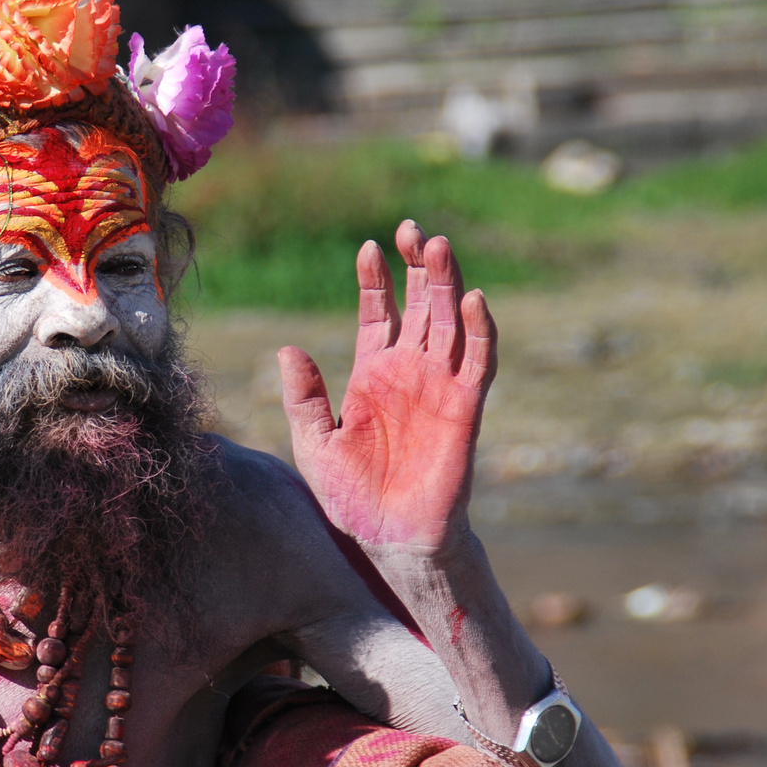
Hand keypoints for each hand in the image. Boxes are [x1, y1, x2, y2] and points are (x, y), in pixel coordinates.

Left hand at [278, 221, 495, 557]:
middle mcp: (410, 370)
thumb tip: (287, 348)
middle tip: (412, 230)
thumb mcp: (314, 442)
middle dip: (418, 265)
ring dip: (448, 283)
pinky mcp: (465, 407)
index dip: (376, 279)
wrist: (388, 537)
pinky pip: (478, 361)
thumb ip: (304, 396)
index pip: (379, 310)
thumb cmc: (350, 495)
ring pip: (450, 321)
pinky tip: (472, 297)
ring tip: (438, 246)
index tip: (369, 247)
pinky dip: (479, 329)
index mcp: (372, 371)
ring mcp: (440, 385)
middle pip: (420, 304)